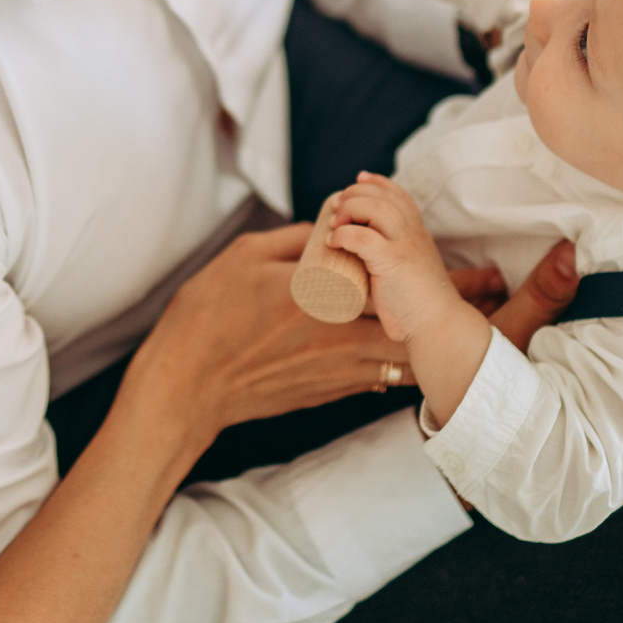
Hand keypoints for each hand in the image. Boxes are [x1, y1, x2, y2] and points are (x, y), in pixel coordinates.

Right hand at [127, 223, 421, 444]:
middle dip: (422, 310)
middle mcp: (340, 333)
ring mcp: (337, 369)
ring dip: (413, 344)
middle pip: (405, 324)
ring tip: (424, 330)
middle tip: (434, 296)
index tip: (420, 262)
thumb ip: (293, 238)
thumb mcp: (245, 256)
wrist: (187, 387)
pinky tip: (385, 357)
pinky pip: (375, 380)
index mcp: (325, 291)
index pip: (387, 278)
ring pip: (399, 360)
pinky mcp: (327, 394)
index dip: (411, 271)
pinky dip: (388, 368)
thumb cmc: (208, 317)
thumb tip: (323, 228)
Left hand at [323, 174, 461, 345]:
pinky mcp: (394, 263)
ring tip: (333, 223)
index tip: (358, 179)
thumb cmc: (419, 306)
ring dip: (349, 209)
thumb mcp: (410, 271)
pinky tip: (331, 241)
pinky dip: (344, 234)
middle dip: (356, 194)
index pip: (400, 196)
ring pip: (375, 209)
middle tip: (337, 206)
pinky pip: (363, 237)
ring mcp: (405, 247)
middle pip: (383, 197)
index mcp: (418, 234)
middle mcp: (414, 234)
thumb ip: (393, 263)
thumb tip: (358, 265)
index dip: (378, 182)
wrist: (438, 326)